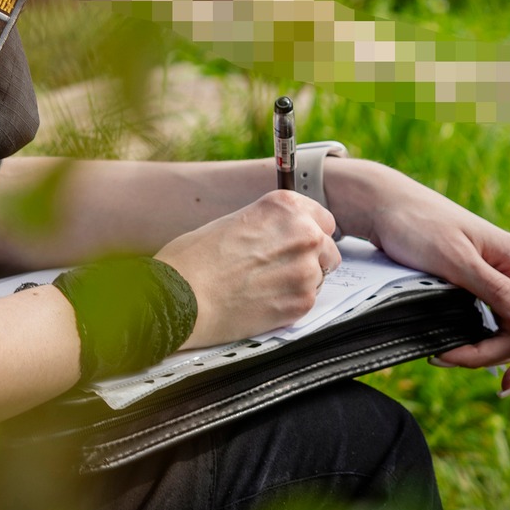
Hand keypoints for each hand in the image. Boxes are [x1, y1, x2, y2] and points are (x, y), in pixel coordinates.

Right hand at [156, 190, 339, 348]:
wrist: (181, 297)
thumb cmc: (194, 259)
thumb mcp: (233, 222)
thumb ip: (268, 226)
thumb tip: (282, 237)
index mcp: (285, 207)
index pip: (322, 219)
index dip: (310, 232)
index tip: (299, 242)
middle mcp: (302, 233)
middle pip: (328, 248)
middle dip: (310, 258)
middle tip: (280, 268)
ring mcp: (305, 269)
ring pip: (319, 277)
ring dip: (299, 282)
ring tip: (264, 286)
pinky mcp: (302, 302)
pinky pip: (309, 301)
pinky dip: (291, 303)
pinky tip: (263, 300)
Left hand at [328, 159, 509, 394]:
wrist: (386, 207)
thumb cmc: (419, 225)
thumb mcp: (455, 259)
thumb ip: (497, 290)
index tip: (506, 385)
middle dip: (491, 355)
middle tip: (447, 358)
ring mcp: (501, 279)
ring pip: (506, 333)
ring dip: (480, 351)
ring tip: (442, 354)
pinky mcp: (481, 286)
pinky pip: (489, 323)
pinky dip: (472, 339)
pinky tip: (449, 345)